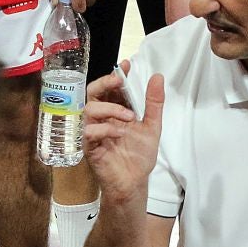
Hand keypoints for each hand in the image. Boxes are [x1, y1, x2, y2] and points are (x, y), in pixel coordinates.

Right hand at [83, 64, 163, 202]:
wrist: (134, 182)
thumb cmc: (138, 155)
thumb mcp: (152, 126)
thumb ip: (154, 103)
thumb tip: (158, 77)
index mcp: (115, 111)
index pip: (111, 87)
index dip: (116, 74)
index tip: (127, 64)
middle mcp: (102, 118)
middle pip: (93, 92)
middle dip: (105, 83)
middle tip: (120, 81)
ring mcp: (94, 131)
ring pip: (90, 109)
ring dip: (111, 109)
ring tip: (130, 117)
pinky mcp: (89, 146)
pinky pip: (89, 131)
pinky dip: (106, 129)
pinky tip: (120, 134)